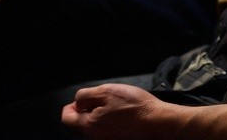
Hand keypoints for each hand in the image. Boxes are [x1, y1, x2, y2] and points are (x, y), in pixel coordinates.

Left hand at [61, 83, 176, 138]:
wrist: (160, 123)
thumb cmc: (133, 106)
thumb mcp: (105, 92)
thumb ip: (85, 97)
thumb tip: (77, 104)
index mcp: (89, 128)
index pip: (66, 120)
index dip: (70, 108)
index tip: (80, 101)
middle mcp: (96, 139)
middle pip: (78, 128)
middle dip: (82, 114)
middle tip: (95, 102)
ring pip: (92, 132)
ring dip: (95, 120)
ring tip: (108, 108)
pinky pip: (104, 135)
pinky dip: (106, 126)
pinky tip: (117, 117)